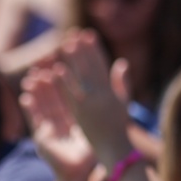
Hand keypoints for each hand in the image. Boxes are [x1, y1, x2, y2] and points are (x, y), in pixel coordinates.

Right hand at [20, 67, 97, 179]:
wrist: (77, 174)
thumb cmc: (90, 155)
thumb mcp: (97, 131)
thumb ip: (102, 115)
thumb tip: (113, 102)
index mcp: (72, 118)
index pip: (67, 95)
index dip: (64, 81)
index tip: (62, 65)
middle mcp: (59, 121)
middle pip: (51, 98)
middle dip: (45, 83)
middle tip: (42, 66)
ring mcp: (48, 128)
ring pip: (41, 106)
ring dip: (35, 92)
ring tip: (30, 78)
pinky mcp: (41, 137)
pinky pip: (34, 121)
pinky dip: (29, 109)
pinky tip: (25, 97)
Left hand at [51, 30, 131, 166]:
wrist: (113, 147)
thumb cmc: (118, 126)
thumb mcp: (123, 102)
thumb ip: (122, 82)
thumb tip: (122, 62)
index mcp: (112, 90)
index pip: (102, 64)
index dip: (95, 48)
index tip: (89, 34)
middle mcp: (102, 94)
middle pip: (91, 67)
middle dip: (84, 49)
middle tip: (75, 33)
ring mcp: (91, 103)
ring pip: (81, 76)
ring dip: (74, 59)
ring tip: (67, 43)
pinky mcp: (80, 112)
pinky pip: (71, 93)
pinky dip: (65, 81)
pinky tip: (57, 69)